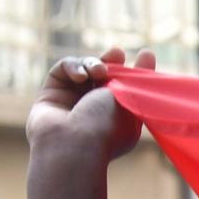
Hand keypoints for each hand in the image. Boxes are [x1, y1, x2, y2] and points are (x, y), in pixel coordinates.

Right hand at [26, 46, 153, 162]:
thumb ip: (136, 79)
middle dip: (111, 62)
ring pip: (84, 69)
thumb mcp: (129, 100)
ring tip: (98, 71)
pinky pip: (63, 69)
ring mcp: (72, 102)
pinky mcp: (52, 93)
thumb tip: (147, 55)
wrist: (74, 144)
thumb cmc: (106, 127)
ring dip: (93, 63)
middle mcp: (95, 110)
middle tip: (118, 53)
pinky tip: (80, 76)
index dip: (135, 71)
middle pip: (104, 77)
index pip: (127, 90)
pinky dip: (73, 67)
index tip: (146, 54)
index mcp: (119, 119)